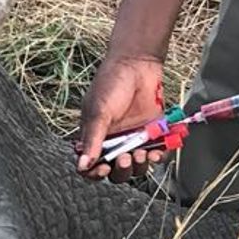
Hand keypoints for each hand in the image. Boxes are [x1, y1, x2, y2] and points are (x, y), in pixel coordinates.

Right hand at [76, 52, 167, 179]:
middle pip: (115, 172)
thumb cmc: (111, 84)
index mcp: (94, 138)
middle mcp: (114, 142)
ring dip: (138, 166)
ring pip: (136, 168)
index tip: (102, 168)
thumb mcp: (98, 112)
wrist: (137, 64)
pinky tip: (155, 152)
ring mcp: (134, 140)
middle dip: (120, 170)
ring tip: (140, 153)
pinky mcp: (153, 135)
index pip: (91, 166)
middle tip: (124, 159)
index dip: (95, 173)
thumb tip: (82, 165)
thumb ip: (92, 140)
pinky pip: (156, 155)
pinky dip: (156, 158)